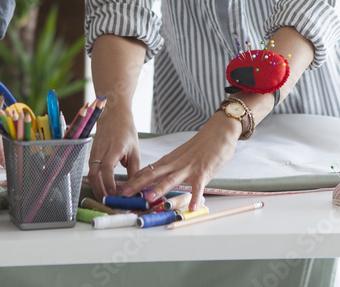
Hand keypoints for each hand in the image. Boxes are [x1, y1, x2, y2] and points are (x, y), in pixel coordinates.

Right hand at [87, 105, 139, 200]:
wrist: (113, 114)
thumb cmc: (125, 130)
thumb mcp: (135, 149)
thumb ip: (134, 169)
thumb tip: (135, 186)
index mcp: (114, 148)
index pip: (107, 167)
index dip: (108, 182)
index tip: (114, 194)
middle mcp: (101, 150)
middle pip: (94, 174)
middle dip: (99, 190)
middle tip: (108, 202)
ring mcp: (94, 152)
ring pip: (90, 174)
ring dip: (96, 187)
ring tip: (106, 198)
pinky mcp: (92, 154)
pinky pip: (91, 170)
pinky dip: (96, 181)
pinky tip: (102, 188)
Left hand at [121, 113, 239, 210]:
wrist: (219, 131)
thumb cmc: (202, 145)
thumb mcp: (182, 155)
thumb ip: (172, 166)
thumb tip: (161, 177)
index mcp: (170, 160)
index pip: (147, 169)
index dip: (133, 179)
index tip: (121, 188)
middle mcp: (176, 164)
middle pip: (153, 174)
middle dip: (137, 184)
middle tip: (124, 194)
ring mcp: (189, 168)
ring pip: (171, 179)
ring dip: (160, 189)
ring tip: (149, 199)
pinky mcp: (203, 171)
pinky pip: (198, 186)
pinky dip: (195, 197)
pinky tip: (192, 207)